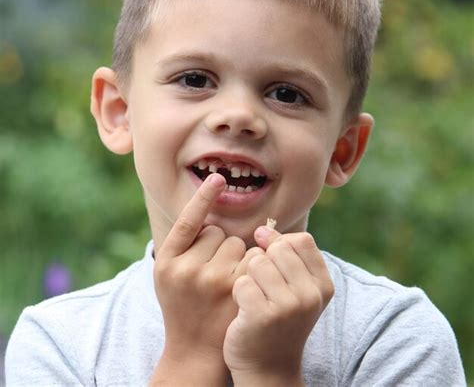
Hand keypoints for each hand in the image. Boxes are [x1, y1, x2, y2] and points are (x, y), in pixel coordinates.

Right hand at [151, 174, 255, 384]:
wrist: (195, 350)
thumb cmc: (183, 304)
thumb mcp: (168, 274)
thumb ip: (183, 244)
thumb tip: (208, 207)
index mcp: (167, 262)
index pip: (188, 221)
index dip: (203, 197)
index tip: (217, 177)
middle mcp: (187, 269)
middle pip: (219, 232)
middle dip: (220, 246)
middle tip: (211, 273)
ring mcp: (213, 281)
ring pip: (238, 243)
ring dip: (237, 255)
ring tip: (225, 281)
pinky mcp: (237, 291)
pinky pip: (254, 258)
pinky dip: (252, 265)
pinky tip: (242, 283)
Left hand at [223, 227, 333, 385]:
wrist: (268, 368)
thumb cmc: (278, 320)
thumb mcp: (294, 289)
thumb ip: (286, 256)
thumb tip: (262, 230)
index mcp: (323, 285)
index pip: (302, 240)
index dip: (280, 243)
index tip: (270, 259)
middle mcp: (310, 295)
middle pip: (278, 248)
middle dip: (263, 261)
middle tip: (263, 287)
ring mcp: (288, 306)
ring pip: (257, 262)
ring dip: (248, 278)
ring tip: (254, 298)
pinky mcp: (263, 316)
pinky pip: (241, 282)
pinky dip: (237, 293)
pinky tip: (244, 310)